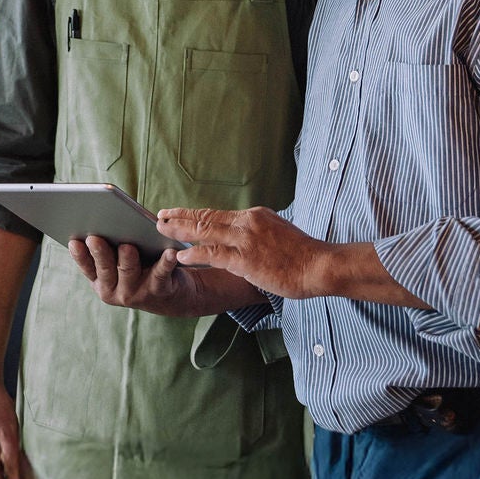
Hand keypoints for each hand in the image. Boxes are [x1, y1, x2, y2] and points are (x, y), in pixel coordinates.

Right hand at [68, 235, 208, 316]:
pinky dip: (165, 262)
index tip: (74, 241)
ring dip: (127, 259)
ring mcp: (137, 293)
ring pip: (129, 272)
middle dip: (100, 253)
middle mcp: (116, 290)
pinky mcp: (160, 290)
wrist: (172, 297)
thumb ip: (109, 247)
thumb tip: (98, 219)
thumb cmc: (141, 268)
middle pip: (106, 269)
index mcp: (102, 281)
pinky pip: (161, 273)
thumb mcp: (120, 263)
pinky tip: (168, 251)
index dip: (80, 255)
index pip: (87, 266)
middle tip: (95, 238)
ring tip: (127, 246)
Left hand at [156, 207, 336, 299]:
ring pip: (205, 232)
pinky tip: (181, 256)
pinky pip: (213, 255)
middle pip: (206, 218)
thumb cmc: (303, 255)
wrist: (320, 265)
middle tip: (159, 217)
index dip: (194, 214)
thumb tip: (242, 238)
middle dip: (180, 217)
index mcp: (255, 216)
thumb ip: (257, 234)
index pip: (217, 214)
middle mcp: (247, 223)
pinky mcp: (246, 260)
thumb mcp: (278, 234)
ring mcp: (246, 241)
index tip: (177, 213)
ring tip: (161, 230)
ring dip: (180, 231)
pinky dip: (194, 254)